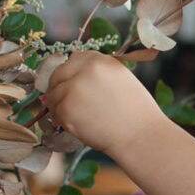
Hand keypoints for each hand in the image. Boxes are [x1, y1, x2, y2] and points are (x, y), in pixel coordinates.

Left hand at [45, 51, 165, 156]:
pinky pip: (55, 112)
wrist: (140, 136)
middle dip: (60, 87)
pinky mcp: (66, 108)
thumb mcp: (122, 80)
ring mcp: (73, 88)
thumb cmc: (138, 114)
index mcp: (101, 61)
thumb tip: (77, 79)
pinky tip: (76, 126)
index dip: (71, 72)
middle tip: (66, 102)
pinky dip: (61, 120)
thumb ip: (99, 75)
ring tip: (75, 117)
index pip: (75, 59)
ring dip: (59, 105)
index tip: (71, 83)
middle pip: (59, 73)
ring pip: (53, 94)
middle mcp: (85, 70)